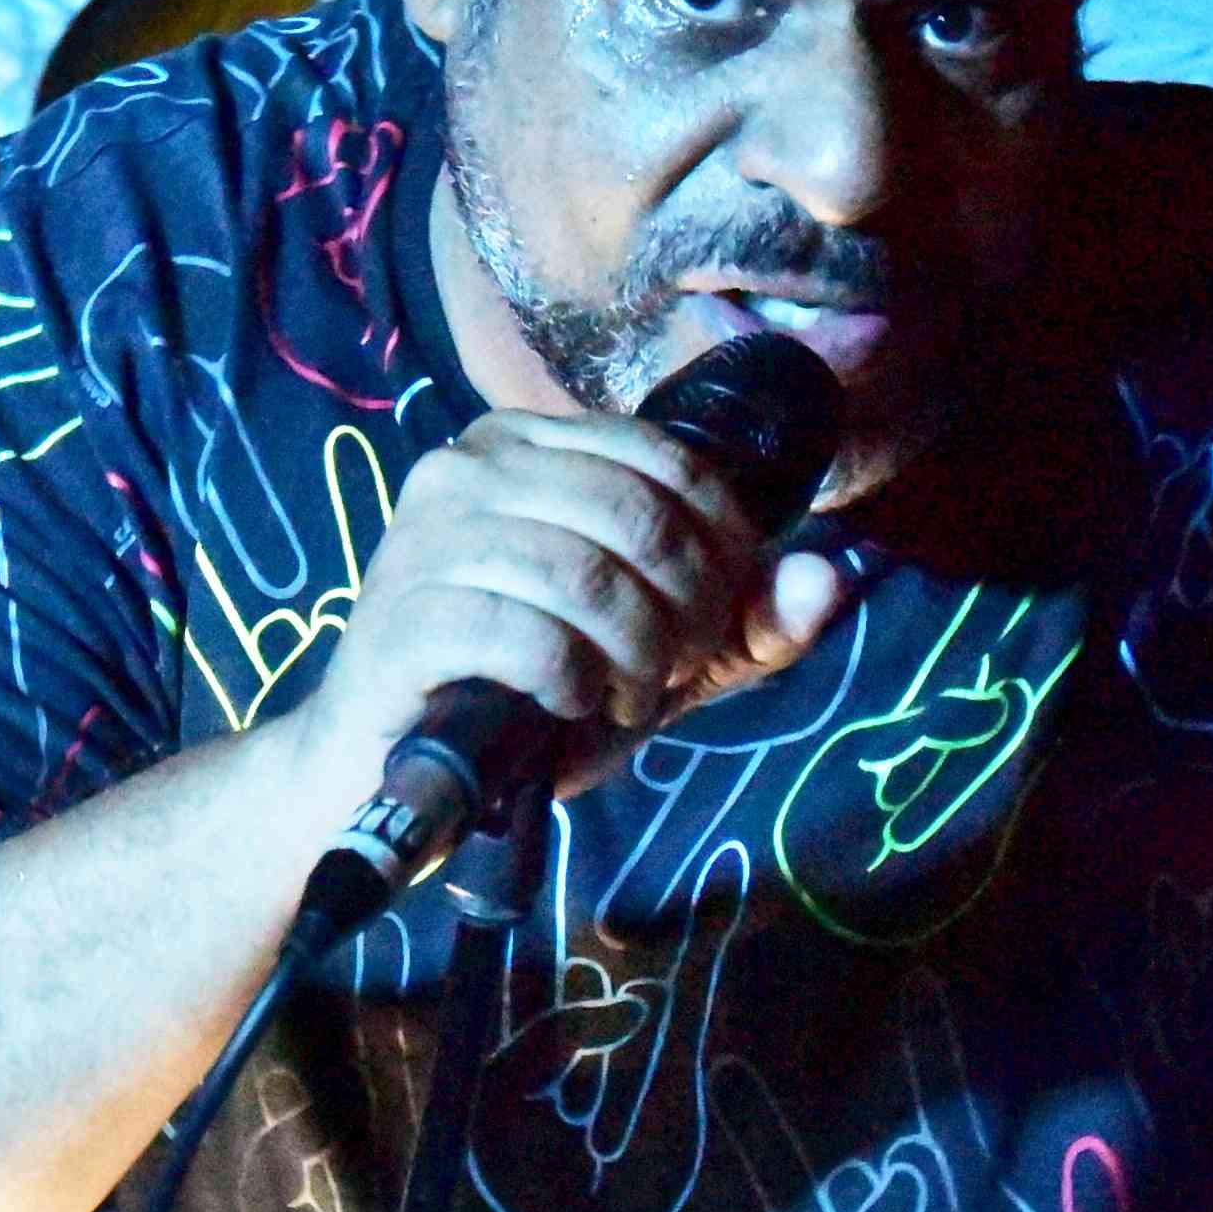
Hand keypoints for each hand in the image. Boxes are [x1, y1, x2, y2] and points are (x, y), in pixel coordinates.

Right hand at [284, 406, 847, 815]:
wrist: (385, 767)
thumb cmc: (527, 693)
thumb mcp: (657, 650)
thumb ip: (747, 620)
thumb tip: (827, 576)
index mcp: (525, 444)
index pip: (668, 460)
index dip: (724, 544)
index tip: (717, 618)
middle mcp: (466, 468)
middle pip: (635, 513)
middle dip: (687, 604)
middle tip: (675, 667)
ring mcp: (424, 540)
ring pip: (586, 574)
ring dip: (636, 651)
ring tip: (628, 694)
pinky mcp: (402, 620)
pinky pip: (529, 636)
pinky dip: (577, 681)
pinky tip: (573, 706)